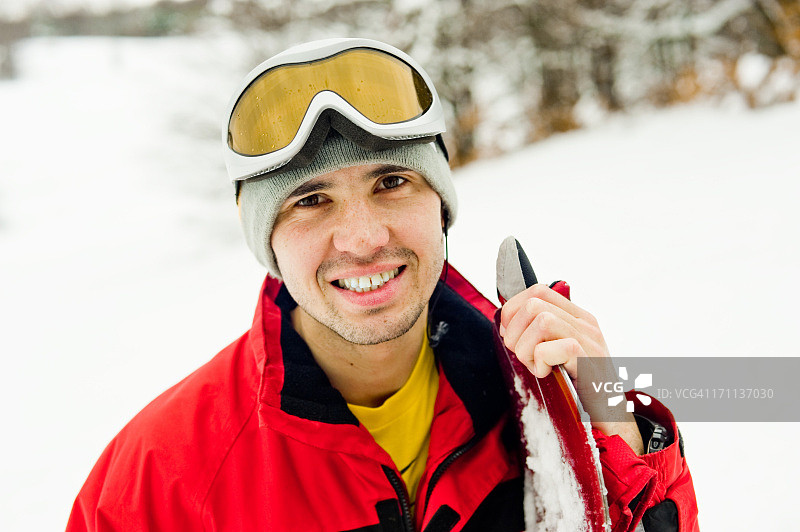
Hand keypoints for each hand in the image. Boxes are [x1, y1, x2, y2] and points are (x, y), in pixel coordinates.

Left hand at [499, 283, 643, 453]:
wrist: (611, 419)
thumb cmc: (580, 387)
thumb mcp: (558, 353)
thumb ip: (541, 334)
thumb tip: (507, 322)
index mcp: (577, 317)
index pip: (538, 291)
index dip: (514, 310)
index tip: (511, 335)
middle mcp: (585, 324)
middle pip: (534, 304)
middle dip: (515, 331)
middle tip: (523, 355)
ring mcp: (589, 341)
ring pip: (541, 320)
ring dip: (525, 348)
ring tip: (536, 365)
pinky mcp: (588, 361)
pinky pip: (549, 348)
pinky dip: (540, 362)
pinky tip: (547, 374)